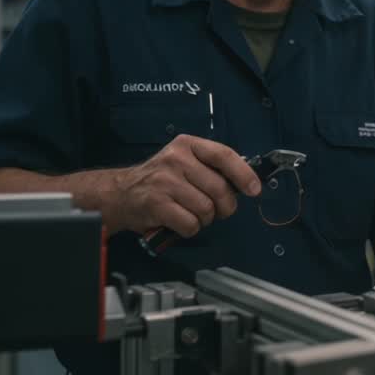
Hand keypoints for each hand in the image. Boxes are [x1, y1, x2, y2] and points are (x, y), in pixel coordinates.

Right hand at [102, 135, 261, 235]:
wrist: (120, 193)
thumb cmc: (160, 180)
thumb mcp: (184, 161)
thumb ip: (211, 167)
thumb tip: (246, 181)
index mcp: (187, 145)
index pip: (224, 155)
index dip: (244, 174)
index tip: (254, 189)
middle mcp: (176, 159)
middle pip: (220, 188)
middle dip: (224, 207)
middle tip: (217, 211)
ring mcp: (165, 181)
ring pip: (206, 209)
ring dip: (205, 219)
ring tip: (191, 214)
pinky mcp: (156, 204)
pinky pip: (190, 224)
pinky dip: (190, 229)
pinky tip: (180, 222)